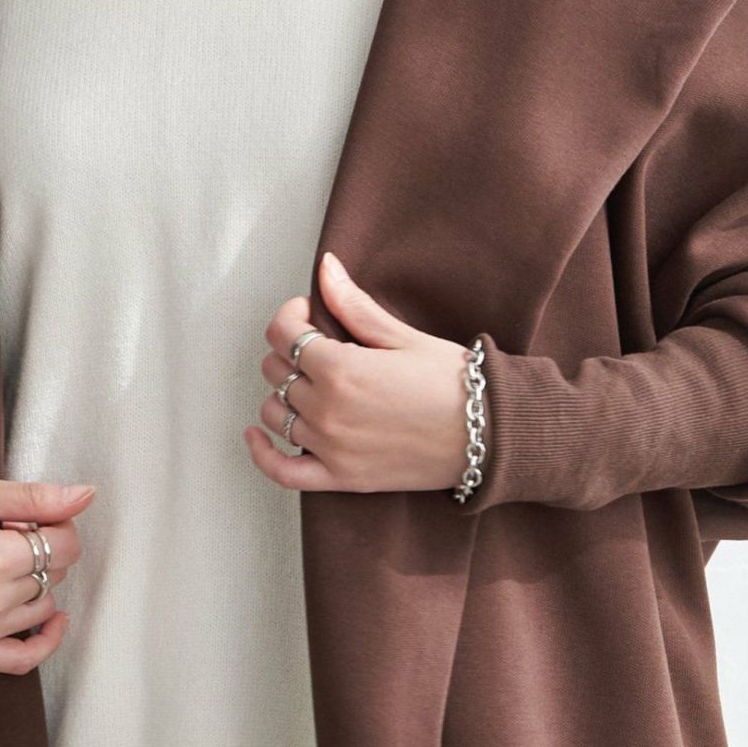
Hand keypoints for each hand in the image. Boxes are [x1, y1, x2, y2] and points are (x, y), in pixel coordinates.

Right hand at [0, 475, 95, 672]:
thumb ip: (32, 498)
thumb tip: (85, 497)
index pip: (64, 545)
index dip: (57, 523)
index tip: (30, 514)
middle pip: (55, 574)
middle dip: (43, 548)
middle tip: (5, 531)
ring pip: (43, 607)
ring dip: (37, 582)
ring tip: (0, 559)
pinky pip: (21, 661)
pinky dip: (43, 641)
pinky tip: (50, 616)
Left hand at [244, 251, 473, 493]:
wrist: (490, 436)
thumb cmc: (454, 382)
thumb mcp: (403, 337)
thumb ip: (354, 306)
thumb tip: (325, 268)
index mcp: (341, 369)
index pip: (283, 335)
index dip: (289, 316)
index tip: (307, 312)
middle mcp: (327, 411)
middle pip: (276, 372)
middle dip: (290, 353)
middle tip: (316, 347)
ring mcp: (331, 448)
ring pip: (275, 414)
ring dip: (283, 395)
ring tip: (309, 384)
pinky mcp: (341, 479)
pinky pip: (282, 471)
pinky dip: (263, 454)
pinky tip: (257, 434)